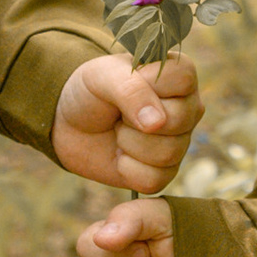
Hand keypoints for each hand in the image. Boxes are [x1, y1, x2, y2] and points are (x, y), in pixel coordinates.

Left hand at [52, 50, 202, 191]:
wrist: (69, 124)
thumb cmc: (90, 92)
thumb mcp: (102, 76)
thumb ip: (130, 90)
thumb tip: (157, 123)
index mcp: (179, 76)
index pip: (183, 79)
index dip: (148, 85)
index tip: (127, 82)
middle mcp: (187, 109)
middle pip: (177, 120)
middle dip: (133, 119)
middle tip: (120, 113)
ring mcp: (180, 142)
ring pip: (167, 153)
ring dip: (128, 143)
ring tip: (119, 131)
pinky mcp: (165, 172)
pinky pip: (154, 179)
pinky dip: (127, 169)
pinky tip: (120, 155)